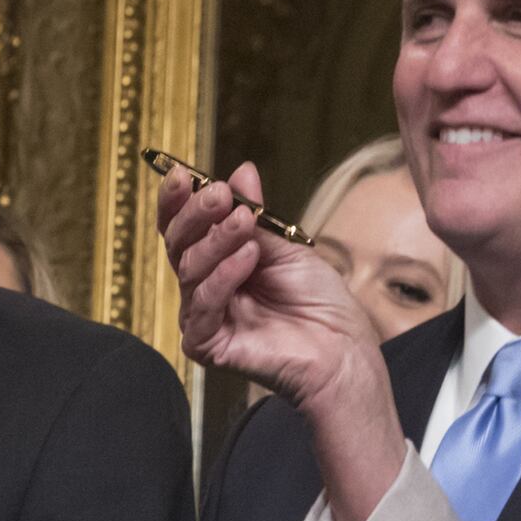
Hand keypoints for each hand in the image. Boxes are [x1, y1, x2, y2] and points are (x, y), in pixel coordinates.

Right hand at [159, 163, 384, 410]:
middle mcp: (204, 287)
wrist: (342, 349)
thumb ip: (257, 215)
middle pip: (178, 245)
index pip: (183, 228)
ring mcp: (203, 317)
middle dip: (196, 215)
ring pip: (190, 270)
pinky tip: (248, 258)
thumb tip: (241, 172)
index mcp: (218, 261)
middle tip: (218, 194)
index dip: (177, 201)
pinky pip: (203, 306)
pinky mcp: (206, 345)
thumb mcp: (287, 247)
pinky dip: (223, 277)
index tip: (180, 172)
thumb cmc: (319, 302)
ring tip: (245, 221)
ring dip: (217, 240)